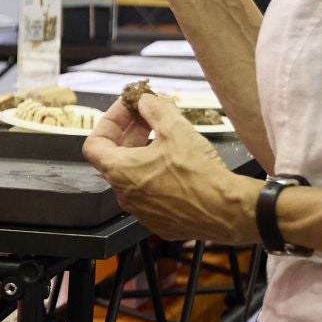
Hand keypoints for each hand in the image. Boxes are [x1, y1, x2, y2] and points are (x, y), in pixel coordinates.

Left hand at [82, 95, 255, 242]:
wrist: (227, 210)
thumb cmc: (199, 173)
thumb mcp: (176, 128)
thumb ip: (155, 109)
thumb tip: (146, 100)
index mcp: (120, 172)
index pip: (94, 143)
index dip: (110, 121)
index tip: (128, 110)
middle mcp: (125, 195)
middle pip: (115, 158)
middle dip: (130, 133)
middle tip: (149, 117)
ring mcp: (142, 211)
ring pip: (134, 176)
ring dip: (144, 153)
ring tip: (167, 137)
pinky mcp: (161, 221)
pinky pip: (151, 194)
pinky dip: (157, 175)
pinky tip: (177, 164)